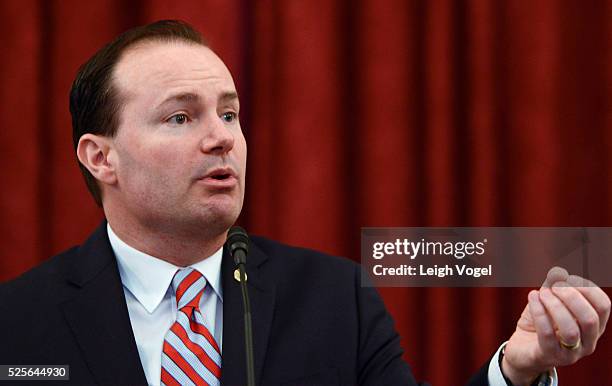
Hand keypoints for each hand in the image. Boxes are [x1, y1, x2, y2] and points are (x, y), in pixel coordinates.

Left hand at [502, 267, 610, 385]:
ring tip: (541, 293)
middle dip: (571, 297)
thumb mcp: (549, 301)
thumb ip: (554, 286)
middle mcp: (587, 342)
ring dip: (554, 305)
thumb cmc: (540, 322)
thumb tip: (559, 272)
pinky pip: (546, 334)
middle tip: (553, 286)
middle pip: (590, 318)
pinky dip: (539, 311)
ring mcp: (570, 353)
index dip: (587, 288)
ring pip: (570, 329)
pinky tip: (532, 297)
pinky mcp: (549, 356)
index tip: (568, 278)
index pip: (603, 306)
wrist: (522, 348)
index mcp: (594, 327)